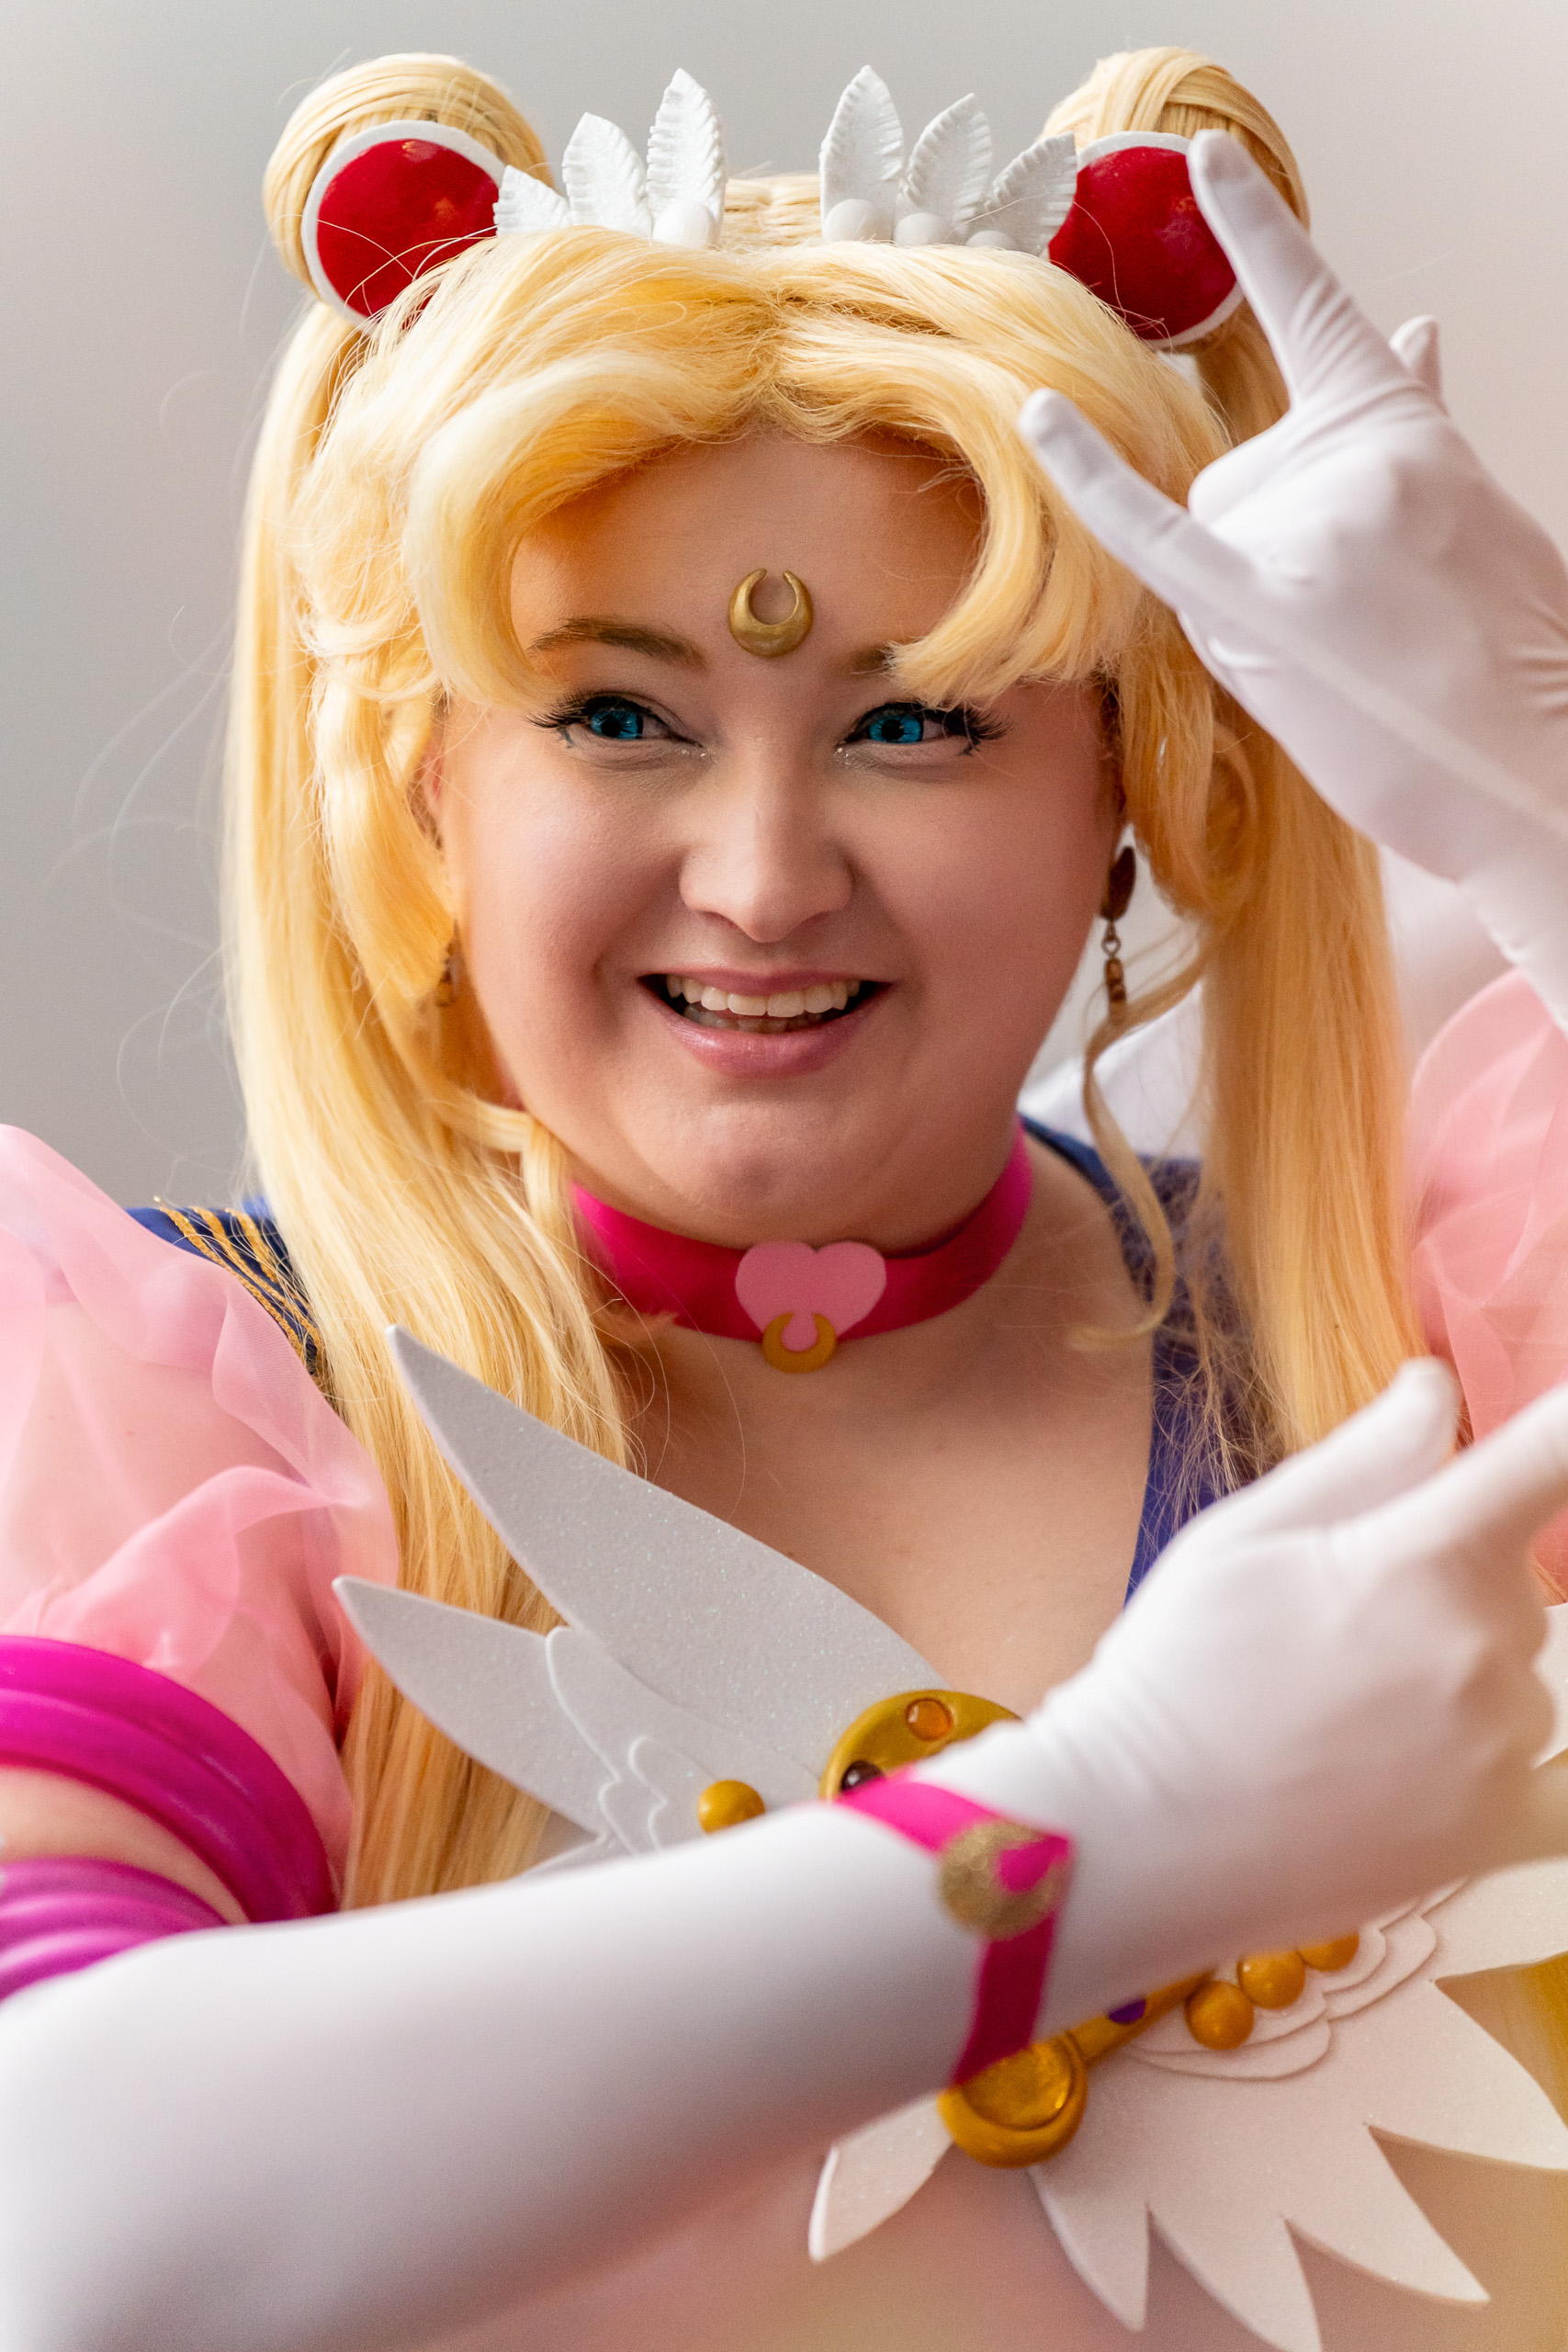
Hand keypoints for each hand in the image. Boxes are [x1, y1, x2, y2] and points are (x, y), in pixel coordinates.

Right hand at [924, 1361, 1567, 2025]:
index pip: (1550, 1456)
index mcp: (1423, 1556)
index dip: (1566, 1425)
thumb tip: (1439, 1387)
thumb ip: (1362, 1456)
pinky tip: (1465, 1746)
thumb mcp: (1242, 1534)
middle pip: (1512, 1577)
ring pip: (1521, 1671)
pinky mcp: (1500, 1835)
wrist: (1136, 1835)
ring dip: (1467, 1672)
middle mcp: (1484, 1649)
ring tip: (1343, 1712)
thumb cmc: (1172, 1669)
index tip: (1566, 1418)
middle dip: (1450, 1576)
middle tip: (1333, 1619)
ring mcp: (1503, 1749)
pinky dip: (1538, 1763)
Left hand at [1018, 132, 1567, 1029]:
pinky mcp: (1266, 611)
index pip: (1319, 315)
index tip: (1210, 166)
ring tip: (1336, 664)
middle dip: (1260, 552)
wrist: (1538, 768)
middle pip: (1230, 483)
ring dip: (1241, 606)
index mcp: (1403, 430)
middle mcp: (1347, 461)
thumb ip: (1414, 425)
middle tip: (1352, 627)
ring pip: (1205, 544)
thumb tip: (1416, 328)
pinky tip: (1045, 420)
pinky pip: (1157, 538)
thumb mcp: (1473, 513)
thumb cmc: (1509, 656)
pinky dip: (1097, 483)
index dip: (1262, 236)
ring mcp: (1306, 532)